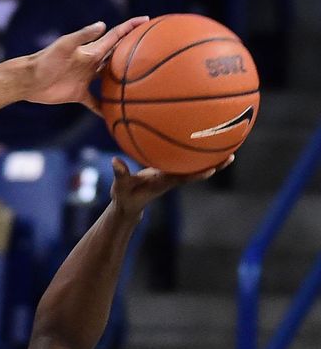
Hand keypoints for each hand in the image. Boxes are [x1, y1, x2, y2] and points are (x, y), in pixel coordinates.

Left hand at [24, 17, 149, 112]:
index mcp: (91, 51)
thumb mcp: (64, 46)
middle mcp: (91, 64)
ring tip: (141, 83)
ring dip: (123, 80)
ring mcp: (86, 79)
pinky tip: (114, 115)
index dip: (130, 27)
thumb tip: (102, 24)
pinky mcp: (78, 94)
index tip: (147, 20)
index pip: (115, 37)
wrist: (29, 80)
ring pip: (109, 79)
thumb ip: (83, 36)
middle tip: (153, 50)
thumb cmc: (45, 60)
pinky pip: (95, 102)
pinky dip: (104, 108)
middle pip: (116, 57)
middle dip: (132, 52)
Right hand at [110, 155, 229, 217]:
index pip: (183, 178)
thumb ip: (120, 174)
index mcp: (163, 183)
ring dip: (212, 159)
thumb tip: (115, 161)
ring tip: (230, 149)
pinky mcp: (170, 173)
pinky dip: (198, 155)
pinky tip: (204, 144)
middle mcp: (172, 179)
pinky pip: (188, 163)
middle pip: (197, 172)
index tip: (212, 169)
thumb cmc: (124, 197)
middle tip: (232, 156)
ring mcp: (173, 176)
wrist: (129, 205)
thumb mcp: (119, 187)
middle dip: (215, 165)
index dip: (198, 174)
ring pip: (196, 168)